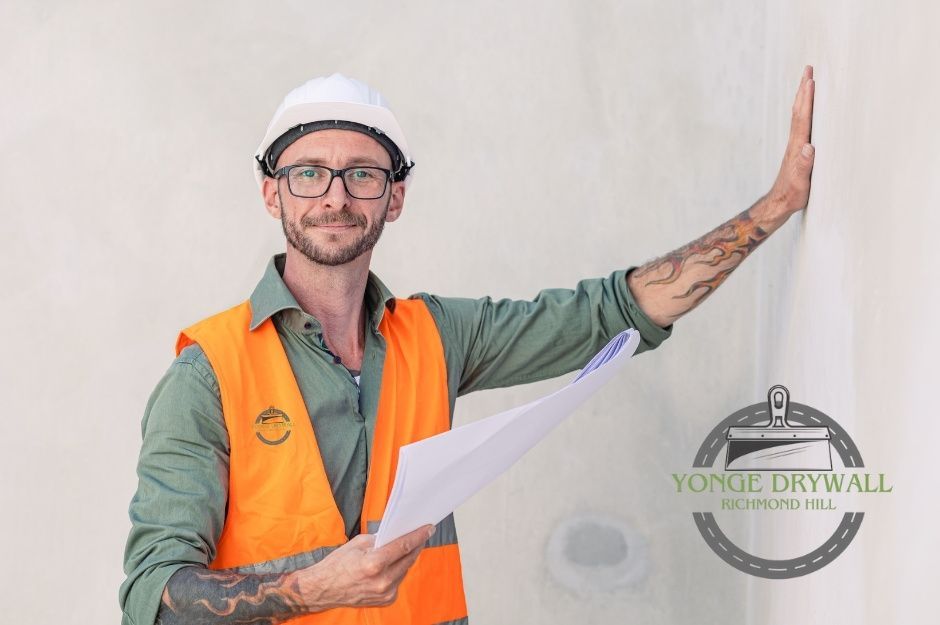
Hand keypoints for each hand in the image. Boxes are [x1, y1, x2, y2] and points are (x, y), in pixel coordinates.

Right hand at [298, 524, 433, 610]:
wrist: (323, 589)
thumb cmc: (337, 564)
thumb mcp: (358, 543)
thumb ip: (380, 539)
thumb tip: (397, 535)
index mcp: (374, 564)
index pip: (403, 546)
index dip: (418, 535)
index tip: (428, 528)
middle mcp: (382, 581)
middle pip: (408, 558)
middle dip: (416, 545)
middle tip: (423, 534)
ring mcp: (385, 593)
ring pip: (405, 570)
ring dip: (407, 558)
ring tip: (409, 546)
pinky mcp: (386, 600)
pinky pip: (398, 580)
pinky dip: (398, 570)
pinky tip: (396, 562)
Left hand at [766, 65, 815, 217]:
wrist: (779, 203)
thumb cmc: (792, 195)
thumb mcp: (801, 184)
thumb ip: (804, 166)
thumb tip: (809, 148)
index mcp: (798, 147)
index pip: (803, 119)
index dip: (807, 100)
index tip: (810, 80)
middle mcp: (796, 142)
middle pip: (799, 111)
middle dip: (803, 90)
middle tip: (809, 68)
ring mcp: (796, 145)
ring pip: (799, 115)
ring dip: (803, 97)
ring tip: (808, 80)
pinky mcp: (798, 150)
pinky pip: (802, 124)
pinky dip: (806, 110)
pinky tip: (809, 108)